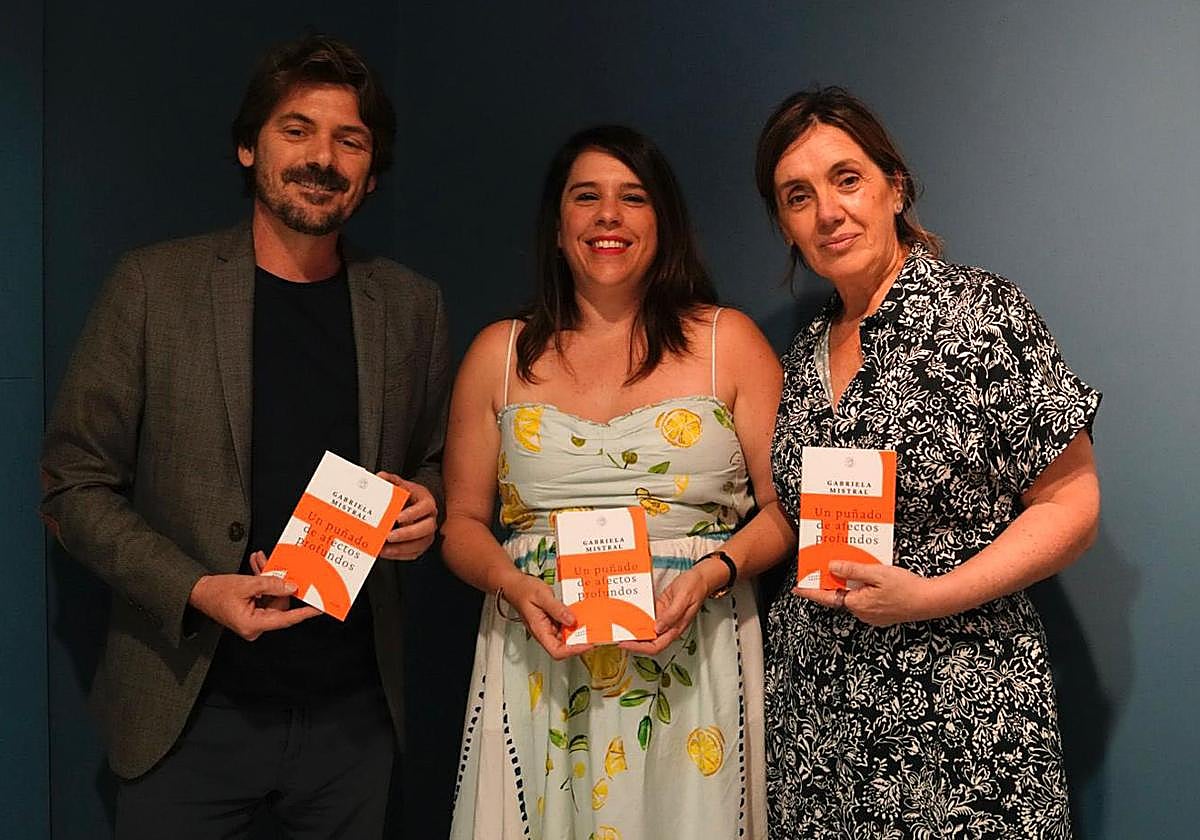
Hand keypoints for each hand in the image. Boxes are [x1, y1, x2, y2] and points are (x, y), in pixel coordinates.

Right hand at [188, 573, 320, 639]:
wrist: (197, 591)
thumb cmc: (215, 591)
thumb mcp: (247, 584)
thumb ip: (271, 585)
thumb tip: (291, 586)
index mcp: (253, 624)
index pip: (286, 619)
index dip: (304, 613)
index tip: (319, 608)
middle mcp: (254, 626)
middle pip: (278, 604)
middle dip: (278, 583)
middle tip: (276, 565)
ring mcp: (253, 620)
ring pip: (271, 597)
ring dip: (267, 579)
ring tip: (260, 561)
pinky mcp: (251, 612)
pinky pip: (264, 596)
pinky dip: (262, 582)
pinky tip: (258, 565)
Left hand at [377, 473, 437, 560]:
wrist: (417, 505)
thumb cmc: (410, 496)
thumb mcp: (402, 485)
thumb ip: (391, 480)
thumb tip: (380, 476)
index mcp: (427, 503)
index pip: (425, 508)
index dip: (412, 513)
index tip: (397, 517)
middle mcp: (431, 519)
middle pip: (425, 529)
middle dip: (406, 534)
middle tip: (389, 536)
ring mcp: (428, 534)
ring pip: (420, 544)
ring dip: (401, 548)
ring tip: (385, 548)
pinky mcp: (422, 545)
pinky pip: (413, 553)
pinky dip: (400, 555)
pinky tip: (386, 552)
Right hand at [500, 575, 589, 660]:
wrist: (515, 585)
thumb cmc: (523, 590)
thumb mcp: (542, 595)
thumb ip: (557, 609)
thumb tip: (572, 620)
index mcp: (539, 631)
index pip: (557, 651)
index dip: (574, 650)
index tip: (588, 643)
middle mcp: (544, 633)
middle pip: (564, 648)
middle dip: (580, 642)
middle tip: (594, 633)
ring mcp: (548, 629)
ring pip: (566, 638)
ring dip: (578, 633)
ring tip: (591, 624)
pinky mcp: (551, 623)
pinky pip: (565, 628)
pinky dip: (574, 624)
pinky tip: (581, 616)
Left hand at [620, 567, 708, 655]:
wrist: (699, 577)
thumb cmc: (694, 587)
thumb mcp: (683, 599)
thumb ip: (671, 615)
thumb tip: (658, 628)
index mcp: (675, 628)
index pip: (656, 646)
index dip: (640, 648)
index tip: (625, 644)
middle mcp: (668, 627)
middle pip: (648, 642)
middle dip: (632, 642)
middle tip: (616, 637)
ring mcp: (663, 619)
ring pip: (646, 631)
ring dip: (633, 631)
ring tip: (618, 628)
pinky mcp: (660, 610)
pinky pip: (646, 618)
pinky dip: (636, 618)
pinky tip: (626, 615)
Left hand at [792, 561, 942, 626]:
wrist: (930, 602)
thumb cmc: (905, 587)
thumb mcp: (877, 573)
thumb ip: (852, 571)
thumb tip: (831, 568)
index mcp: (857, 603)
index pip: (827, 597)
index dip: (810, 591)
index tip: (796, 588)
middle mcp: (861, 612)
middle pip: (840, 596)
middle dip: (831, 583)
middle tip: (821, 569)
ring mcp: (872, 615)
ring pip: (853, 598)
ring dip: (848, 585)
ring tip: (845, 568)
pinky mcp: (881, 614)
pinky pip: (864, 600)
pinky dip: (860, 589)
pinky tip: (866, 578)